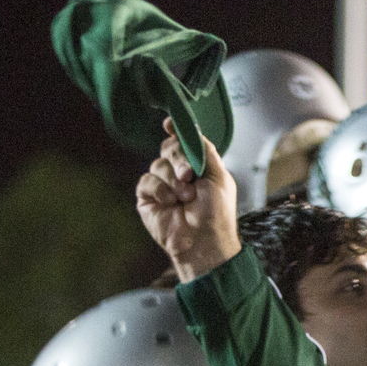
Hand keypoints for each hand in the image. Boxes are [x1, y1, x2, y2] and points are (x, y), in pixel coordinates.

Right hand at [135, 119, 239, 283]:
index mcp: (198, 167)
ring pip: (157, 164)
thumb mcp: (219, 177)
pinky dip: (160, 190)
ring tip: (186, 198)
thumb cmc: (217, 213)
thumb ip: (206, 151)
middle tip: (190, 175)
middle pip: (169, 148)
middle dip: (179, 159)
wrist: (204, 241)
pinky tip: (171, 203)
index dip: (176, 130)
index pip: (183, 141)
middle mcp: (179, 173)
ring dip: (173, 181)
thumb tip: (191, 129)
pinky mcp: (148, 197)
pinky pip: (147, 181)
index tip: (170, 125)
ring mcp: (162, 184)